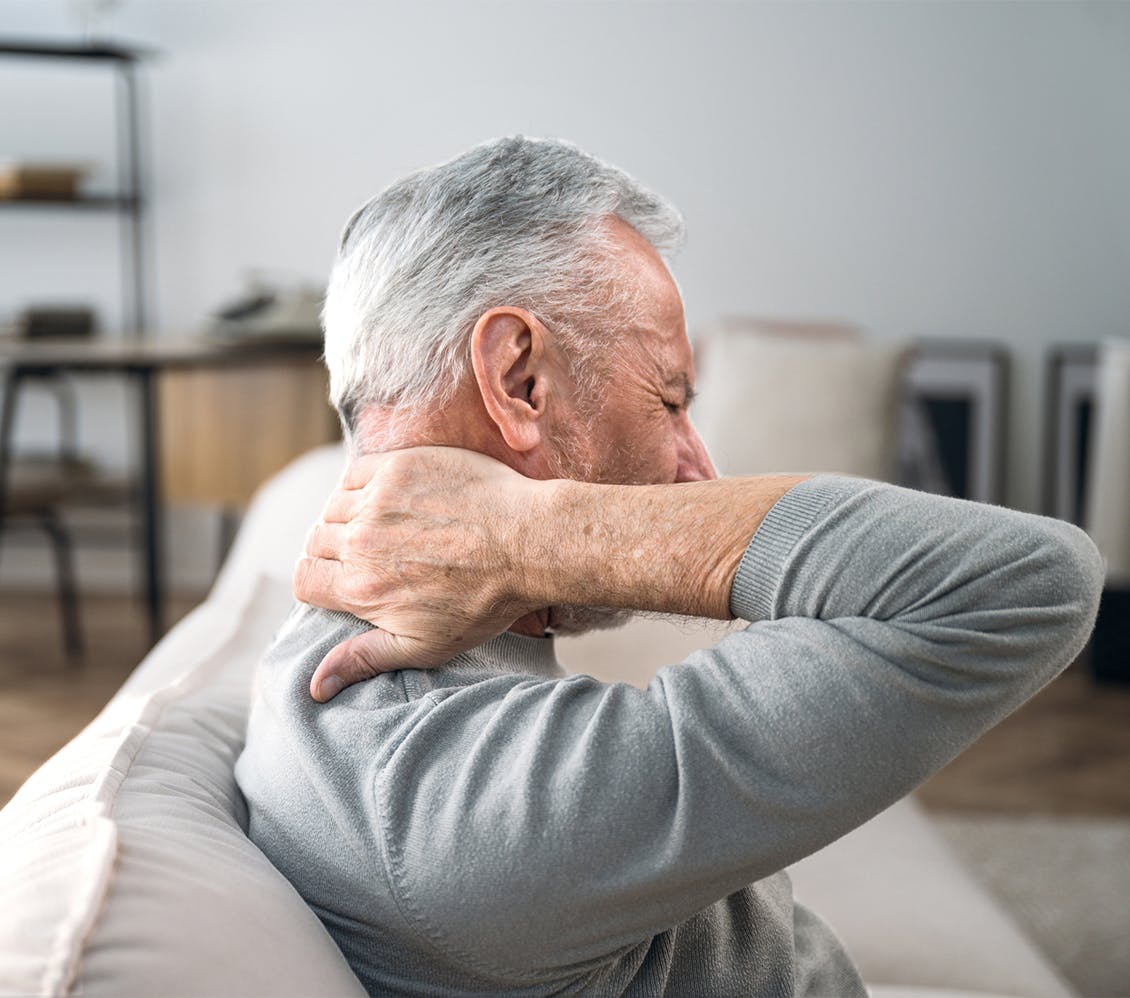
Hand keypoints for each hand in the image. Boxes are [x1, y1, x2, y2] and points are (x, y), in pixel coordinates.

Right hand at [294, 447, 545, 700]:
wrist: (528, 544)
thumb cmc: (483, 600)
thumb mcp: (423, 645)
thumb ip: (363, 659)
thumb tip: (314, 688)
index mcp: (361, 588)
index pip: (304, 580)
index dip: (319, 584)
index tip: (342, 581)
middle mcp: (362, 542)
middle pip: (316, 542)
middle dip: (335, 551)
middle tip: (373, 555)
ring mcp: (379, 500)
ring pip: (333, 506)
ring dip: (347, 516)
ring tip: (384, 527)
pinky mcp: (399, 467)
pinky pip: (355, 473)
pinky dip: (362, 485)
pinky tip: (388, 498)